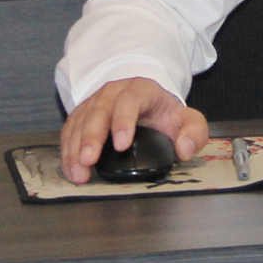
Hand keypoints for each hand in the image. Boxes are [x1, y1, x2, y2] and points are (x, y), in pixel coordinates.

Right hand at [58, 77, 207, 183]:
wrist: (147, 100)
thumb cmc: (164, 114)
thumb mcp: (187, 119)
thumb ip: (194, 132)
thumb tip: (184, 149)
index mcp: (141, 90)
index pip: (131, 101)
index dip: (124, 121)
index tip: (122, 144)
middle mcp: (114, 92)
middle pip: (99, 110)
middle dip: (92, 136)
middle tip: (89, 160)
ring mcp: (95, 102)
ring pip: (81, 120)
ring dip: (76, 147)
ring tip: (78, 172)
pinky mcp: (82, 115)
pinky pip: (70, 130)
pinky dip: (68, 150)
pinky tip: (71, 169)